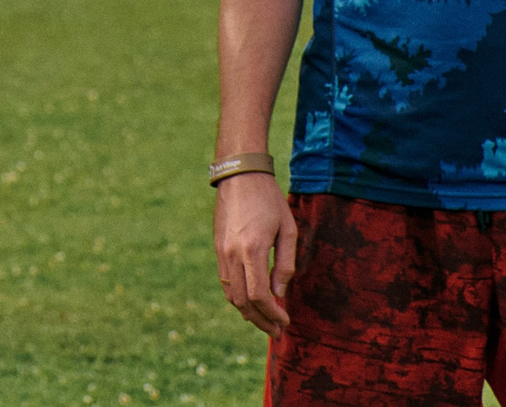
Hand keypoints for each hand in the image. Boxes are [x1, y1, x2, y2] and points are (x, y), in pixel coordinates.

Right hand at [213, 172, 298, 336]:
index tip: (285, 321)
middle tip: (276, 331)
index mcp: (252, 250)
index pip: (259, 295)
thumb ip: (285, 264)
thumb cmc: (269, 200)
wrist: (240, 175)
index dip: (273, 314)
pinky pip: (225, 281)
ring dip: (248, 312)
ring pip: (231, 294)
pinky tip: (251, 300)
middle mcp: (232, 254)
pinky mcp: (218, 247)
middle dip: (260, 321)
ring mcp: (222, 251)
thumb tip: (279, 293)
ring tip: (265, 320)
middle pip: (243, 301)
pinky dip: (238, 297)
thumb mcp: (288, 230)